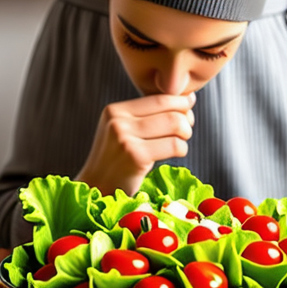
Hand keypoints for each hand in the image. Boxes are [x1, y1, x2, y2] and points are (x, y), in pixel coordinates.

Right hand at [76, 93, 195, 195]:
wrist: (97, 189)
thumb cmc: (118, 161)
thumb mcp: (123, 131)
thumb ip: (147, 115)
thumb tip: (188, 99)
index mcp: (115, 110)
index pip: (159, 98)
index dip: (180, 102)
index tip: (188, 110)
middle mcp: (117, 121)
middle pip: (171, 111)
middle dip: (186, 120)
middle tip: (186, 131)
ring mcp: (125, 138)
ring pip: (175, 125)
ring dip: (185, 135)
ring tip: (179, 143)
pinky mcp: (136, 156)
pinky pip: (174, 145)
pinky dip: (182, 149)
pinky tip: (176, 154)